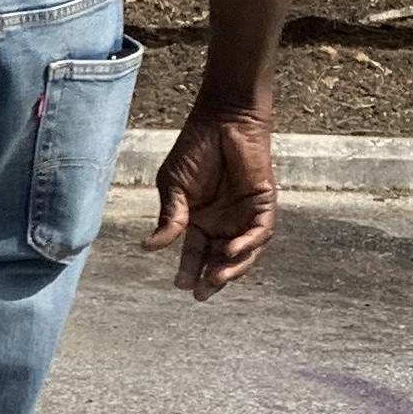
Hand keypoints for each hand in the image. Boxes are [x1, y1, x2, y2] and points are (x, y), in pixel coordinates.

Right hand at [145, 105, 277, 297]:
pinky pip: (260, 232)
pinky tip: (231, 252)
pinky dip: (248, 245)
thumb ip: (169, 218)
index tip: (181, 285)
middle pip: (219, 259)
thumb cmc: (194, 148)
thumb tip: (149, 248)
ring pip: (243, 253)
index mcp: (199, 220)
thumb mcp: (173, 187)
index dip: (189, 270)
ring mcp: (244, 214)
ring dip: (231, 269)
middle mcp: (223, 222)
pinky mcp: (263, 204)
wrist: (222, 120)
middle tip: (200, 293)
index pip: (195, 253)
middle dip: (211, 278)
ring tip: (215, 280)